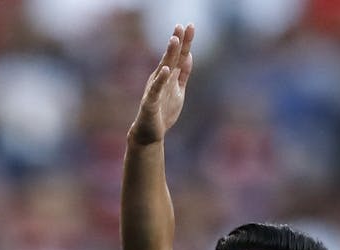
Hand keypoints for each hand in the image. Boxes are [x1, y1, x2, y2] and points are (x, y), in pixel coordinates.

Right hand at [129, 23, 194, 145]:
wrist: (149, 134)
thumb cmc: (163, 112)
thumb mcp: (178, 90)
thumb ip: (184, 74)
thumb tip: (189, 55)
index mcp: (168, 76)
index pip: (178, 56)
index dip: (184, 42)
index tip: (190, 26)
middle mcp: (160, 79)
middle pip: (170, 58)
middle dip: (176, 42)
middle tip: (180, 26)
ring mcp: (154, 89)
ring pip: (163, 69)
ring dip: (168, 55)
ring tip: (174, 40)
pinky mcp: (150, 102)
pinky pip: (155, 90)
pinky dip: (161, 80)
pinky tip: (166, 71)